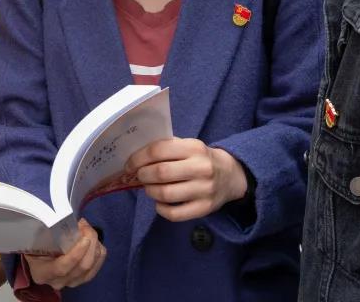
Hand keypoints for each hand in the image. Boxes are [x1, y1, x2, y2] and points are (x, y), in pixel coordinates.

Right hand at [24, 219, 105, 289]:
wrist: (38, 258)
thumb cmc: (35, 245)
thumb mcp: (35, 239)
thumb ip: (47, 233)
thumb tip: (66, 219)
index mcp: (42, 273)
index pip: (62, 267)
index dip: (76, 253)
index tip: (83, 236)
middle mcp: (58, 282)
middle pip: (82, 266)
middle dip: (90, 244)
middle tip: (85, 226)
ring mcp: (72, 283)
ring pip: (91, 267)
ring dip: (95, 246)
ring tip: (88, 230)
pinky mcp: (83, 280)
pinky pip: (97, 266)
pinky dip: (99, 252)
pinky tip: (94, 241)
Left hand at [127, 138, 248, 221]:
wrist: (230, 175)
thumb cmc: (199, 159)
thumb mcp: (187, 146)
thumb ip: (165, 148)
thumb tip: (135, 158)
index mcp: (194, 147)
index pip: (158, 150)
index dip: (138, 158)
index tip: (129, 164)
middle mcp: (201, 168)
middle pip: (160, 173)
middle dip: (143, 175)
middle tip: (139, 176)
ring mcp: (204, 190)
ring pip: (166, 194)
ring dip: (150, 191)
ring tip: (149, 188)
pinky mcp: (205, 208)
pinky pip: (175, 214)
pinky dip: (161, 209)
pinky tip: (160, 203)